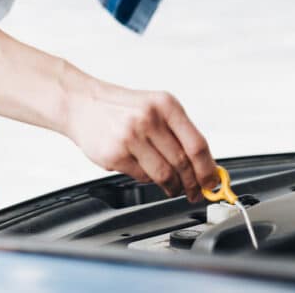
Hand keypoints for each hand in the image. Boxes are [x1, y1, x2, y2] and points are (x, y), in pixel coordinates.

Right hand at [63, 79, 217, 201]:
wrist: (81, 103)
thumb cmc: (121, 107)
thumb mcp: (155, 107)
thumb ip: (179, 132)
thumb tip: (204, 164)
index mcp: (165, 105)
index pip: (197, 144)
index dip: (208, 169)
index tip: (214, 182)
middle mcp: (149, 119)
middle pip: (183, 163)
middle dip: (193, 183)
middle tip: (195, 192)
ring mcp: (130, 137)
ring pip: (164, 174)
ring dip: (173, 186)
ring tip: (173, 187)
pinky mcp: (115, 154)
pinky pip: (142, 177)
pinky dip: (148, 179)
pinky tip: (145, 171)